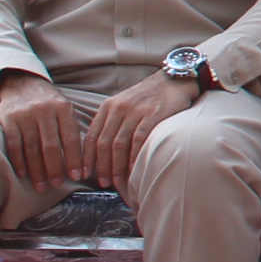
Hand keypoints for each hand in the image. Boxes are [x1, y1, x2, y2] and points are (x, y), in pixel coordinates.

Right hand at [0, 72, 81, 187]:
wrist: (22, 83)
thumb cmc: (49, 102)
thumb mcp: (64, 109)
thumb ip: (71, 130)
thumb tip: (85, 160)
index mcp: (64, 109)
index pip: (71, 138)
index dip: (74, 159)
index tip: (78, 177)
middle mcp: (45, 111)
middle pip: (51, 146)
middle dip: (55, 168)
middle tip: (57, 185)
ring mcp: (26, 115)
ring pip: (32, 148)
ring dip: (37, 170)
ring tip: (41, 186)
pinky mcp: (8, 119)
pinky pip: (14, 144)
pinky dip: (19, 162)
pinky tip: (23, 175)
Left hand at [82, 68, 203, 186]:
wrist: (175, 79)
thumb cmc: (150, 96)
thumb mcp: (125, 103)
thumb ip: (113, 121)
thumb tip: (103, 149)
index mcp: (108, 106)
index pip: (91, 136)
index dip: (86, 158)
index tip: (85, 174)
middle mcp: (118, 108)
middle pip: (103, 143)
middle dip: (101, 166)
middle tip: (103, 183)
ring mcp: (135, 111)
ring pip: (119, 144)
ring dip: (116, 165)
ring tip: (117, 181)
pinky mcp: (152, 114)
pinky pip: (138, 140)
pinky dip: (133, 157)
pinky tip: (133, 169)